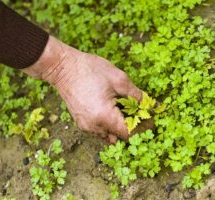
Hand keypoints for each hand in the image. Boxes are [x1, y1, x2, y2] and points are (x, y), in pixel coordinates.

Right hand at [22, 36, 141, 143]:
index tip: (150, 118)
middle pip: (120, 137)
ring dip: (121, 127)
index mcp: (105, 117)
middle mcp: (95, 127)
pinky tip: (114, 110)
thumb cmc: (91, 70)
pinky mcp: (82, 123)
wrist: (63, 67)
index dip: (143, 127)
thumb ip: (137, 96)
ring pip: (110, 135)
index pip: (130, 133)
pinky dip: (110, 125)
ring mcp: (87, 126)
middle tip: (140, 112)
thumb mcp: (120, 80)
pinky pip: (101, 131)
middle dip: (133, 127)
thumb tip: (151, 105)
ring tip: (127, 110)